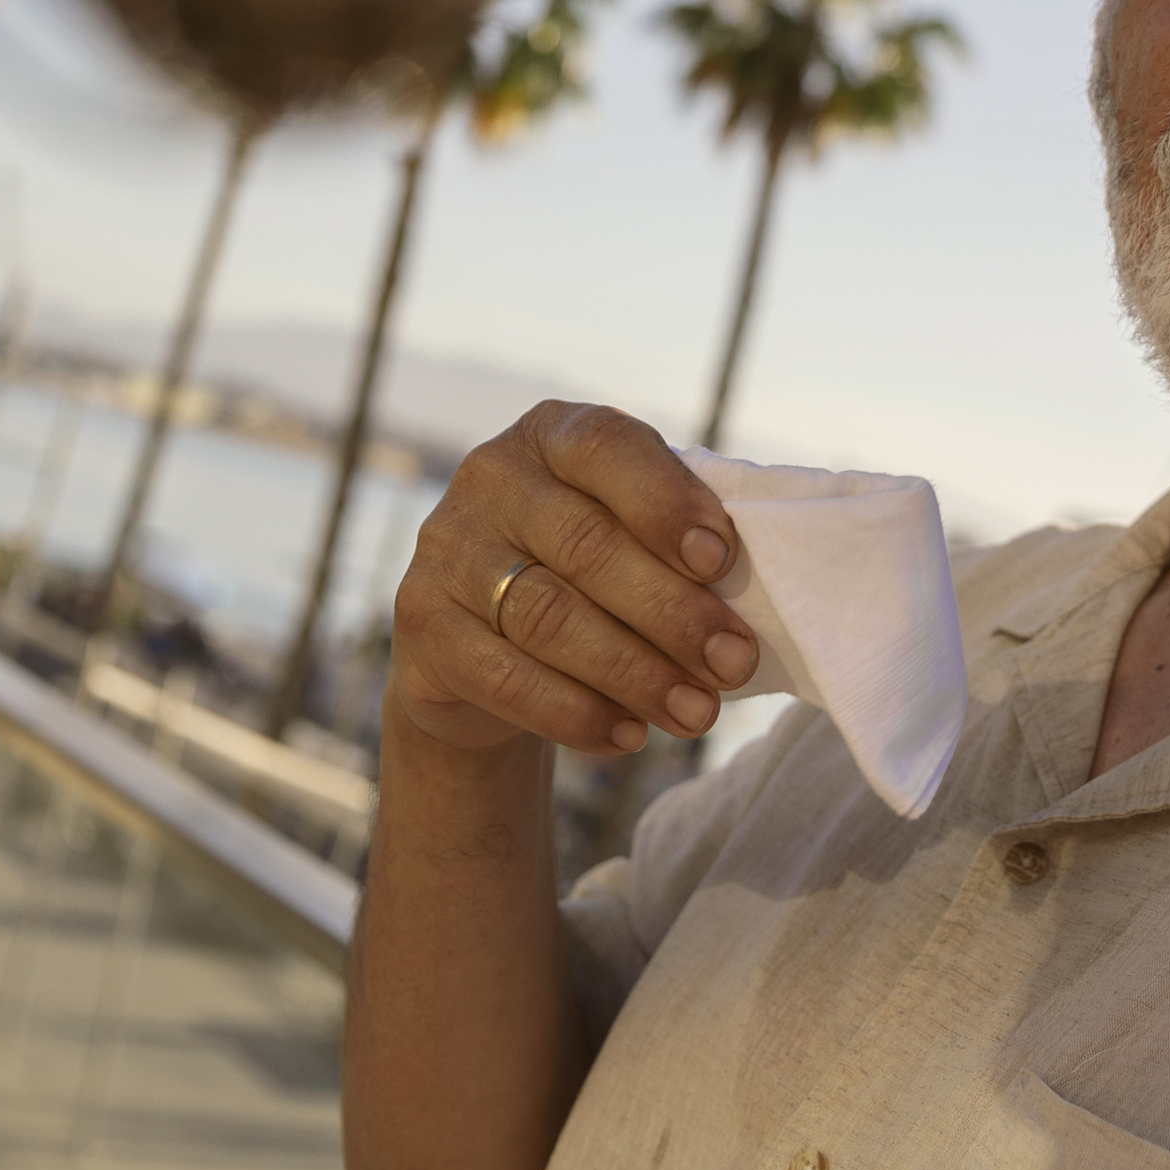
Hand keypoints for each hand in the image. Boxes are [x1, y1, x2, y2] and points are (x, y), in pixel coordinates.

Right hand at [389, 402, 760, 758]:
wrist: (481, 641)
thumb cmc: (586, 575)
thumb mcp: (625, 532)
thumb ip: (672, 541)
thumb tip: (748, 590)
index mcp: (550, 434)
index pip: (604, 448)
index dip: (665, 502)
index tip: (722, 560)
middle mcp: (489, 477)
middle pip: (585, 547)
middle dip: (671, 613)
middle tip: (734, 664)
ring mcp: (445, 548)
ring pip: (548, 617)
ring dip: (634, 673)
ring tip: (696, 713)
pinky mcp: (421, 623)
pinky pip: (504, 675)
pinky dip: (574, 712)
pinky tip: (627, 735)